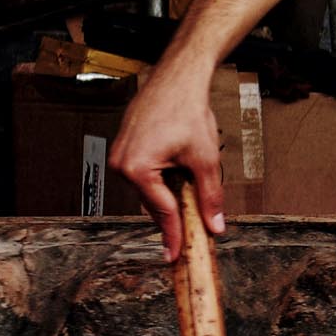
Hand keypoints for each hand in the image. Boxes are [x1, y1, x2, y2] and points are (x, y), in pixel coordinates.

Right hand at [108, 74, 225, 260]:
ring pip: (149, 189)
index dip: (173, 235)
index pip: (161, 211)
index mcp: (136, 169)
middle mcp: (120, 164)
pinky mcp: (125, 147)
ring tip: (190, 192)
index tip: (175, 256)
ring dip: (169, 194)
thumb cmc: (188, 112)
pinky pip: (144, 174)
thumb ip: (210, 195)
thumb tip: (215, 225)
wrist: (177, 79)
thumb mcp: (206, 159)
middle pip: (153, 202)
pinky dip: (162, 180)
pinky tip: (178, 175)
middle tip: (190, 235)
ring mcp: (119, 155)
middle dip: (174, 214)